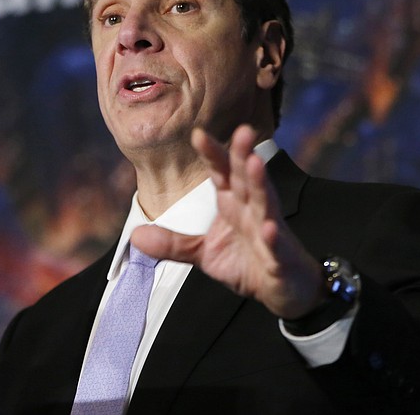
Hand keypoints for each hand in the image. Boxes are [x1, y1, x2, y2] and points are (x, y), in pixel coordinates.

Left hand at [131, 125, 325, 318]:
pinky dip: (272, 237)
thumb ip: (173, 244)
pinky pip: (275, 245)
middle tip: (243, 130)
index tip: (197, 134)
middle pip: (246, 179)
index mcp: (232, 204)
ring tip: (255, 164)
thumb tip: (136, 236)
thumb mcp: (203, 254)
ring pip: (265, 203)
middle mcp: (252, 211)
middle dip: (243, 155)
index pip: (221, 173)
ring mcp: (269, 231)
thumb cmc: (246, 263)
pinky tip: (268, 228)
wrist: (284, 289)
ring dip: (260, 183)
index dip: (212, 154)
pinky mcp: (279, 258)